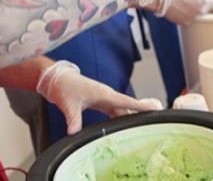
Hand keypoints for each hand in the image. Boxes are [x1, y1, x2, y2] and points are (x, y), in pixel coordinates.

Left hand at [37, 61, 159, 133]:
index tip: (154, 108)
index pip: (126, 101)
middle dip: (141, 112)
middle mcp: (107, 95)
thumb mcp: (68, 104)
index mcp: (103, 93)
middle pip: (127, 106)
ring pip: (121, 108)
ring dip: (130, 116)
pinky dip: (120, 116)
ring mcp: (104, 98)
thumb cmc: (64, 87)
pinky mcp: (99, 101)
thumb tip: (73, 133)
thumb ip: (73, 119)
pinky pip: (114, 110)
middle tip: (155, 119)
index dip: (140, 106)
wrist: (57, 79)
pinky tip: (124, 125)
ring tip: (143, 124)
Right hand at [161, 0, 212, 24]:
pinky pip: (187, 17)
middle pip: (206, 9)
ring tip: (183, 0)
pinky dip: (184, 13)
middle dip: (201, 4)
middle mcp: (200, 12)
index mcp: (205, 2)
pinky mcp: (182, 22)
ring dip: (192, 9)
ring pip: (196, 14)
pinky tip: (178, 5)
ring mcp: (191, 18)